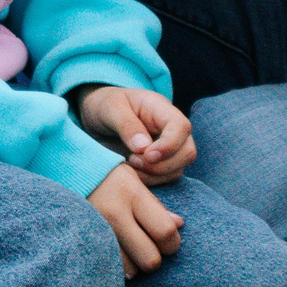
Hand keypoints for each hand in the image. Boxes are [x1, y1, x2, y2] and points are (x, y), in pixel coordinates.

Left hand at [76, 86, 195, 184]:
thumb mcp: (110, 108)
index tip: (147, 155)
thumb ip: (126, 125)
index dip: (169, 145)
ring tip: (128, 164)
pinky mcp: (162, 163)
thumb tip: (143, 148)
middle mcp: (171, 129)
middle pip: (187, 152)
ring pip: (177, 169)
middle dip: (161, 165)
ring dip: (153, 175)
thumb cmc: (105, 105)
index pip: (181, 127)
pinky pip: (165, 178)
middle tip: (132, 160)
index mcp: (161, 109)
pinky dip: (148, 180)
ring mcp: (169, 147)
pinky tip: (130, 172)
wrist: (99, 116)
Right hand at [89, 162, 181, 275]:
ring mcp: (95, 230)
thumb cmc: (104, 175)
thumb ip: (155, 205)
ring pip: (130, 270)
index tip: (168, 241)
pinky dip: (115, 267)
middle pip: (150, 258)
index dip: (173, 243)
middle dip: (154, 258)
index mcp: (131, 194)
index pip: (165, 232)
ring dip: (134, 265)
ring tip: (127, 249)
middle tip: (147, 247)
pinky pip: (108, 269)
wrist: (61, 169)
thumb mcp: (132, 180)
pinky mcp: (81, 241)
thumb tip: (178, 225)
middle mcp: (114, 214)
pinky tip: (113, 252)